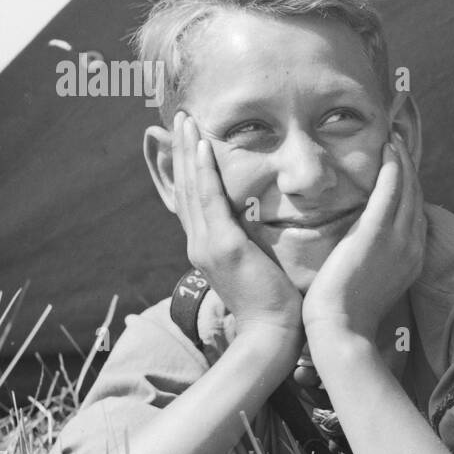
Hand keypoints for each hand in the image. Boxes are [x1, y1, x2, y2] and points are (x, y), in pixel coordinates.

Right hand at [171, 112, 302, 344]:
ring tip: (185, 120)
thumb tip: (264, 224)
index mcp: (207, 247)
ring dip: (186, 151)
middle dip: (179, 151)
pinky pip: (210, 201)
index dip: (185, 167)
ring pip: (191, 188)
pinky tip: (201, 147)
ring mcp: (208, 245)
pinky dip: (203, 173)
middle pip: (184, 187)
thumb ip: (254, 243)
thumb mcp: (258, 266)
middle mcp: (199, 243)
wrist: (273, 335)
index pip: (192, 198)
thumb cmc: (275, 304)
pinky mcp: (224, 248)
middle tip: (178, 118)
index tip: (185, 138)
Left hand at [302, 133, 426, 344]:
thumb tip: (363, 239)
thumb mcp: (371, 279)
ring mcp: (399, 239)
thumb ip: (375, 256)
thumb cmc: (347, 310)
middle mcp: (413, 245)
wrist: (341, 329)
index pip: (416, 212)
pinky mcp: (378, 234)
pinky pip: (391, 191)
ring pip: (408, 188)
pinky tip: (389, 150)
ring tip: (394, 138)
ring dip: (403, 159)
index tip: (401, 165)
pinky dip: (393, 167)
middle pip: (416, 195)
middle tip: (400, 140)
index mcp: (412, 257)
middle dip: (410, 166)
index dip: (411, 185)